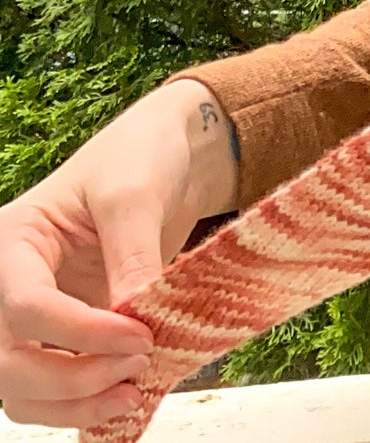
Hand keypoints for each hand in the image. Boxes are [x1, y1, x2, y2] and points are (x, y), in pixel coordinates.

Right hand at [0, 79, 238, 429]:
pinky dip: (82, 403)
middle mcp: (9, 283)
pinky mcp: (60, 334)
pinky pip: (51, 386)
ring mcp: (31, 313)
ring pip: (21, 388)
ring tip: (133, 392)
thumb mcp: (136, 195)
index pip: (25, 307)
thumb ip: (131, 258)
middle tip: (138, 364)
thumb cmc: (141, 157)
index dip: (81, 334)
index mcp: (12, 241)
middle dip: (72, 377)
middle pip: (9, 360)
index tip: (140, 338)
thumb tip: (133, 322)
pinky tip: (125, 397)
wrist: (168, 153)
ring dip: (73, 403)